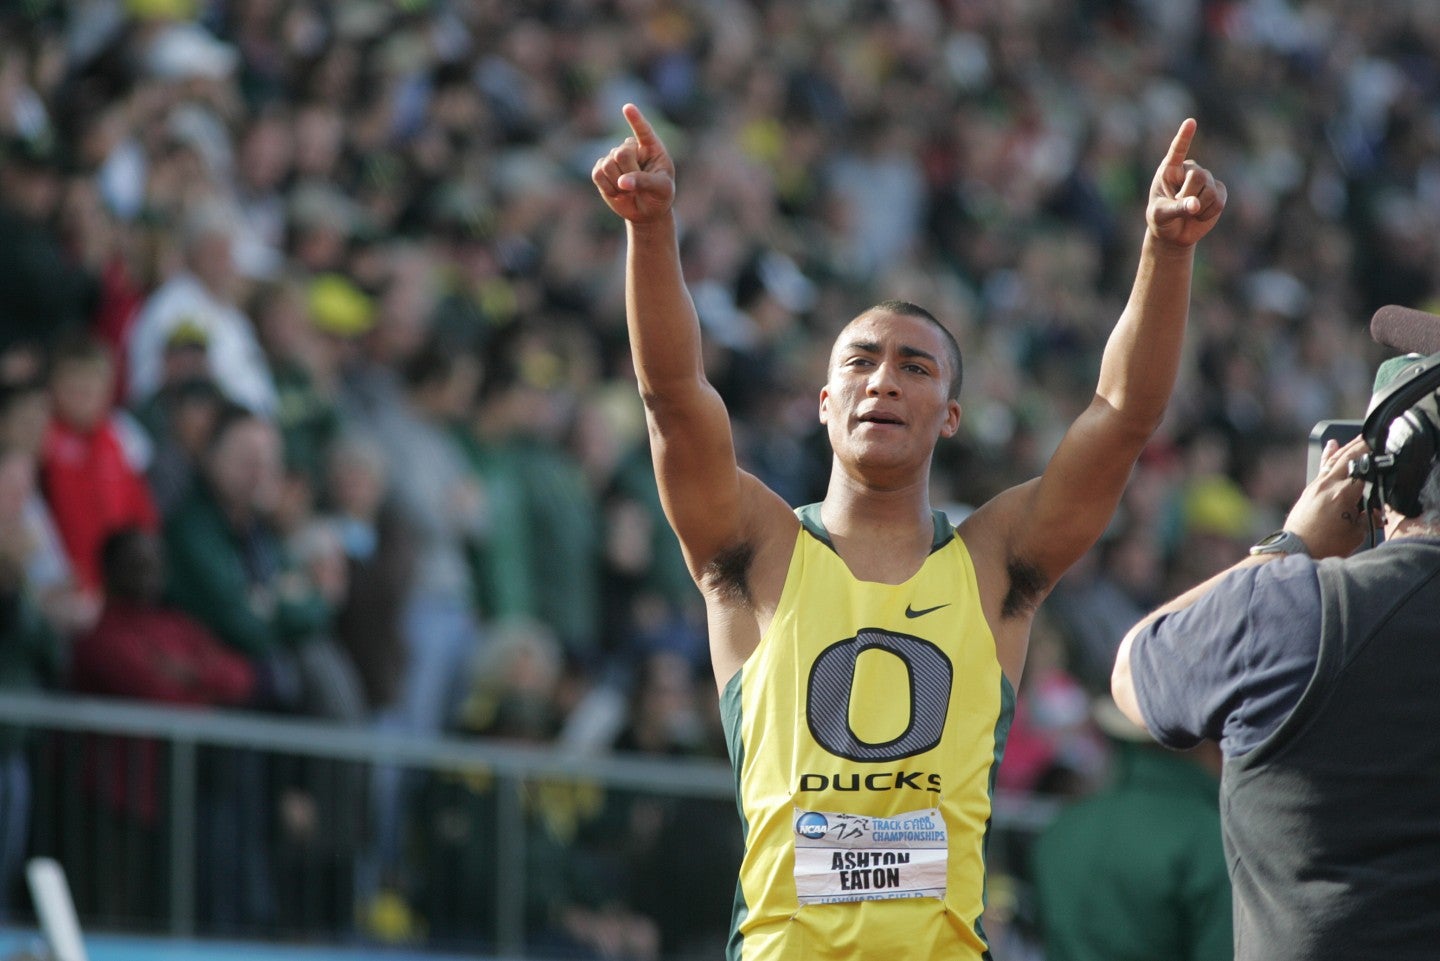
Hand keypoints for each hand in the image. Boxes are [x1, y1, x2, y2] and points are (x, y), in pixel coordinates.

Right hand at [592, 103, 675, 224]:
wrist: (646, 210)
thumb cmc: (660, 195)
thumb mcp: (662, 189)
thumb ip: (645, 182)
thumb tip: (622, 182)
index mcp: (651, 147)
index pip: (643, 131)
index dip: (635, 120)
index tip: (627, 108)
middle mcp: (632, 148)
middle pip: (621, 153)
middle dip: (629, 173)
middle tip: (638, 186)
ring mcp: (615, 157)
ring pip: (608, 164)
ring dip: (618, 183)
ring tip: (629, 190)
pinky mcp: (601, 169)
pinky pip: (598, 174)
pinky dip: (608, 188)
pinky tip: (618, 192)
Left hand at [1146, 119, 1225, 248]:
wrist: (1175, 233)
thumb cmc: (1161, 220)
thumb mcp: (1161, 215)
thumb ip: (1176, 208)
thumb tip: (1196, 205)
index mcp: (1169, 170)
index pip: (1178, 150)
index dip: (1184, 137)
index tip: (1190, 122)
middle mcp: (1189, 170)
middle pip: (1199, 176)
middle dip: (1189, 196)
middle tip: (1179, 206)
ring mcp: (1206, 179)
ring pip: (1210, 190)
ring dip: (1199, 207)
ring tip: (1189, 211)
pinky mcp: (1218, 191)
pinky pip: (1219, 201)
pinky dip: (1209, 212)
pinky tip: (1200, 214)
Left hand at [1283, 435, 1379, 557]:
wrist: (1295, 549)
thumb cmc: (1324, 544)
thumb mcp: (1356, 534)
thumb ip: (1369, 518)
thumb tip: (1378, 511)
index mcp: (1343, 494)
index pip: (1366, 472)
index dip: (1377, 466)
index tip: (1386, 458)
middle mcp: (1328, 484)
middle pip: (1349, 458)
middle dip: (1363, 447)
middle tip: (1375, 439)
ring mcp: (1316, 485)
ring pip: (1334, 460)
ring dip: (1348, 448)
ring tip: (1360, 438)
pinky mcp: (1309, 489)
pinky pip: (1322, 467)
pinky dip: (1329, 455)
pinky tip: (1332, 445)